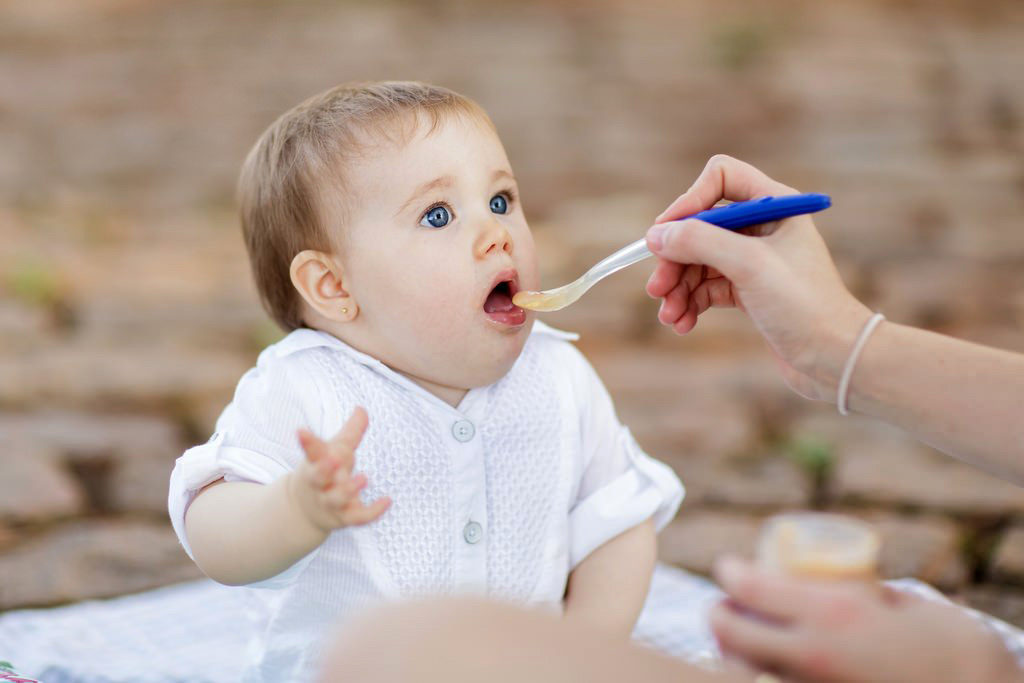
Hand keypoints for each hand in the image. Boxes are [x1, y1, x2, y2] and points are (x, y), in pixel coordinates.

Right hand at [288, 407, 390, 532]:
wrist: (306, 510)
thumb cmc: (326, 472)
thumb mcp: (335, 451)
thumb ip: (350, 432)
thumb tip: (362, 408)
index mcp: (314, 464)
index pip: (310, 451)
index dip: (307, 441)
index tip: (301, 430)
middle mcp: (319, 484)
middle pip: (317, 477)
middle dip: (323, 469)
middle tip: (334, 458)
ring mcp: (330, 503)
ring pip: (336, 499)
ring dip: (348, 490)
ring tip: (363, 478)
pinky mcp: (344, 518)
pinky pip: (357, 518)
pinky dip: (372, 511)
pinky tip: (387, 500)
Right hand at [645, 155, 870, 400]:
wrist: (836, 358)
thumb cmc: (804, 306)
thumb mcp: (749, 265)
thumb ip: (700, 242)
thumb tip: (657, 234)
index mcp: (774, 206)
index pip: (720, 179)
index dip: (688, 202)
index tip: (665, 236)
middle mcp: (763, 227)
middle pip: (700, 226)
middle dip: (675, 258)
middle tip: (657, 289)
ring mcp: (755, 260)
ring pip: (698, 261)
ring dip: (678, 287)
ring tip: (669, 316)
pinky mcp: (749, 291)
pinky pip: (706, 288)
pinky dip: (690, 304)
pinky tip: (682, 323)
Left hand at [709, 556, 1022, 682]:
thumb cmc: (943, 643)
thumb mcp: (893, 602)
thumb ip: (855, 594)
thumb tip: (827, 581)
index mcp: (830, 612)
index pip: (750, 588)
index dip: (729, 573)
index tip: (727, 566)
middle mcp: (811, 653)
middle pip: (731, 632)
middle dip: (717, 615)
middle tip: (720, 605)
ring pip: (744, 671)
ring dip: (730, 653)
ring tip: (735, 641)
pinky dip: (759, 678)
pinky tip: (760, 671)